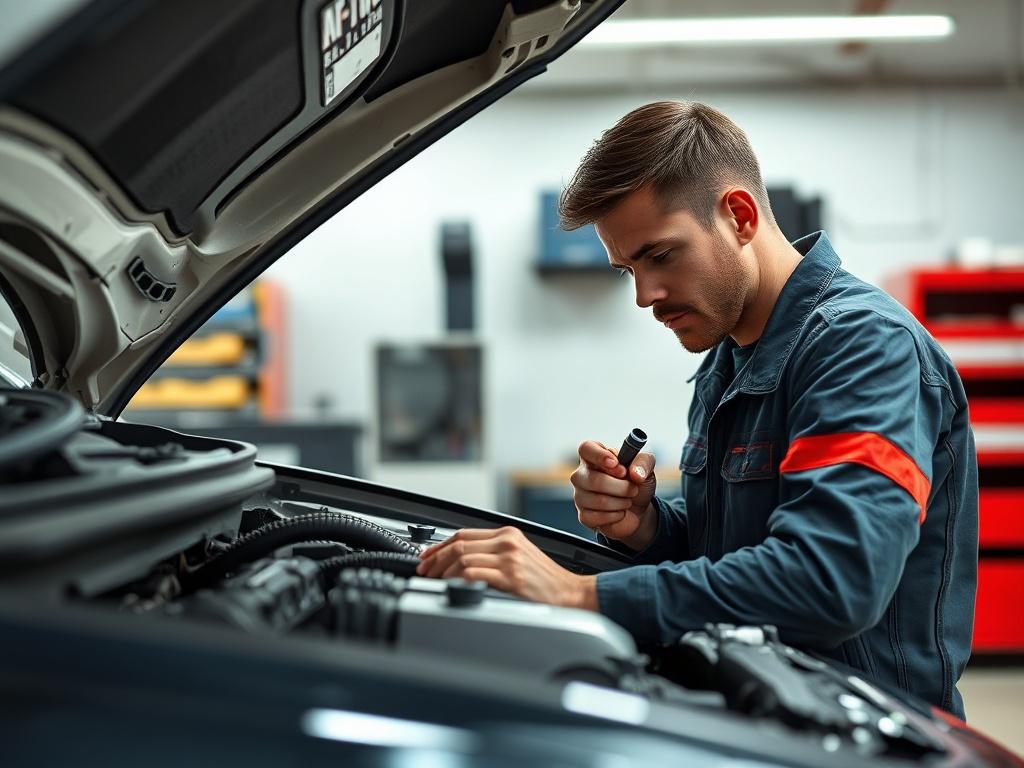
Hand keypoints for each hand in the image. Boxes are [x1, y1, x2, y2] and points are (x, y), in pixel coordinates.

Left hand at [415, 526, 596, 609]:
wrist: (571, 594)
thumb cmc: (546, 581)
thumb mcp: (519, 556)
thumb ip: (494, 553)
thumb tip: (460, 561)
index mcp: (508, 534)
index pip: (464, 533)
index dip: (440, 545)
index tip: (426, 557)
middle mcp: (507, 542)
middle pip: (459, 544)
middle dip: (435, 559)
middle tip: (424, 571)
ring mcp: (509, 558)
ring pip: (462, 557)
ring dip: (442, 571)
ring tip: (433, 581)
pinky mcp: (510, 576)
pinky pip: (473, 573)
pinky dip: (455, 579)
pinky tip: (450, 586)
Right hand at [571, 439, 657, 550]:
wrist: (638, 510)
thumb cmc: (636, 484)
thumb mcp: (646, 468)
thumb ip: (644, 462)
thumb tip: (635, 473)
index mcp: (594, 456)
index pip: (586, 448)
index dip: (600, 456)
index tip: (617, 465)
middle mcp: (582, 474)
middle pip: (594, 479)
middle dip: (622, 487)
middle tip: (633, 488)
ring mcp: (580, 496)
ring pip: (599, 500)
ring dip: (622, 502)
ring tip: (627, 500)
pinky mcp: (583, 515)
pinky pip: (598, 517)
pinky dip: (616, 516)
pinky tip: (619, 512)